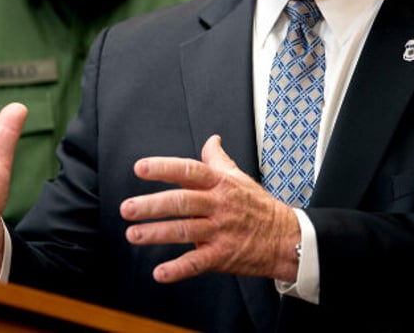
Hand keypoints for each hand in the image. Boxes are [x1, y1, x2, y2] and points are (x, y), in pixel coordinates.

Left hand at [120, 134, 300, 283]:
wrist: (285, 238)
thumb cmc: (258, 206)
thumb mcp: (239, 177)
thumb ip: (218, 159)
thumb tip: (211, 140)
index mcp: (220, 183)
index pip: (189, 170)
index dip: (163, 168)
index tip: (140, 168)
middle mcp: (218, 205)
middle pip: (182, 201)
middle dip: (151, 205)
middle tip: (127, 208)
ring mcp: (220, 231)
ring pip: (185, 231)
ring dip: (156, 234)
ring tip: (133, 235)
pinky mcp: (223, 255)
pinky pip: (197, 262)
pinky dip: (178, 269)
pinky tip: (160, 272)